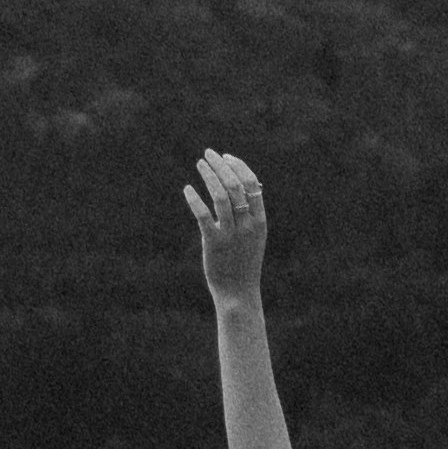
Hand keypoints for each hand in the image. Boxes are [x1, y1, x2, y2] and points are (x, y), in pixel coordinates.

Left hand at [184, 148, 267, 299]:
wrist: (239, 294)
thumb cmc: (244, 263)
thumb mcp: (253, 237)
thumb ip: (248, 214)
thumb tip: (240, 187)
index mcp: (260, 221)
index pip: (252, 184)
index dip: (238, 166)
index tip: (225, 156)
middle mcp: (247, 225)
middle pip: (235, 185)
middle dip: (220, 165)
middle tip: (208, 154)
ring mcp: (231, 234)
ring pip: (220, 195)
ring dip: (208, 175)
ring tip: (199, 164)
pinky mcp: (214, 243)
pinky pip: (203, 214)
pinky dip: (194, 198)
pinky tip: (187, 189)